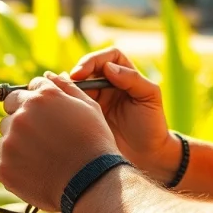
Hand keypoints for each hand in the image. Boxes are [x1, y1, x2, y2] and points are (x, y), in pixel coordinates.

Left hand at [0, 72, 119, 211]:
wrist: (92, 182)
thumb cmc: (94, 142)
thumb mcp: (89, 107)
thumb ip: (66, 87)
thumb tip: (48, 75)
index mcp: (41, 97)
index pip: (25, 90)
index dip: (34, 102)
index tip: (43, 115)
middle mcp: (21, 116)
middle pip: (10, 112)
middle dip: (23, 121)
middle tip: (43, 137)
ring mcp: (10, 142)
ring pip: (5, 138)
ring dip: (17, 144)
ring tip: (42, 157)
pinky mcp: (3, 168)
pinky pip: (2, 163)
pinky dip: (15, 166)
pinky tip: (36, 171)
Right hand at [69, 47, 180, 182]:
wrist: (147, 154)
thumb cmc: (152, 124)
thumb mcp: (149, 98)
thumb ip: (133, 79)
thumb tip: (108, 68)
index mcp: (125, 75)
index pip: (108, 57)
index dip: (94, 60)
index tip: (85, 72)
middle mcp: (108, 84)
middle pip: (88, 68)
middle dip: (78, 72)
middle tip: (70, 82)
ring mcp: (96, 99)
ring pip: (77, 84)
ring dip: (68, 86)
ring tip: (62, 93)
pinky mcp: (86, 115)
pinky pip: (72, 103)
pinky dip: (65, 100)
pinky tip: (60, 105)